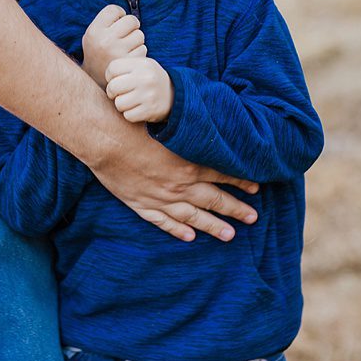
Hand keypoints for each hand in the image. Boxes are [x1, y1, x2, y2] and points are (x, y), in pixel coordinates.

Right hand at [81, 4, 145, 87]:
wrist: (95, 79)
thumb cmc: (97, 51)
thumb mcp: (92, 34)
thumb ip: (106, 21)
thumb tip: (126, 9)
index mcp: (94, 31)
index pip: (114, 10)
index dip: (118, 14)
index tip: (116, 22)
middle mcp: (105, 40)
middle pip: (131, 20)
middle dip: (131, 25)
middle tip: (125, 33)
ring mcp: (118, 52)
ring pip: (140, 34)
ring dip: (136, 39)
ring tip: (125, 46)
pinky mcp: (129, 62)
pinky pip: (143, 48)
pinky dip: (138, 51)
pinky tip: (129, 56)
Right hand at [92, 133, 258, 241]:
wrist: (104, 139)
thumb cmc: (133, 125)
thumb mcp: (167, 125)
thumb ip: (188, 134)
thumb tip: (206, 130)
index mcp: (188, 164)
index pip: (222, 175)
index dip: (240, 182)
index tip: (256, 188)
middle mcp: (178, 185)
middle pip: (213, 200)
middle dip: (235, 209)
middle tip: (252, 218)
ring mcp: (160, 198)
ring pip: (192, 216)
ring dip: (212, 226)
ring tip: (229, 235)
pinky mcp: (140, 203)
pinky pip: (162, 221)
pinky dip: (177, 230)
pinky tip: (189, 236)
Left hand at [105, 56, 172, 123]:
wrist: (176, 95)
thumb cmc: (150, 79)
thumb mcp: (142, 65)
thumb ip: (124, 66)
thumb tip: (105, 75)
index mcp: (142, 64)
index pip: (112, 68)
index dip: (110, 76)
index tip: (116, 79)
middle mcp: (146, 78)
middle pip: (113, 87)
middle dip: (112, 92)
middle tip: (119, 93)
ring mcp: (148, 95)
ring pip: (119, 103)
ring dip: (121, 104)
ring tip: (129, 101)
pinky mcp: (150, 110)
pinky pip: (128, 115)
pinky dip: (130, 114)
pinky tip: (137, 108)